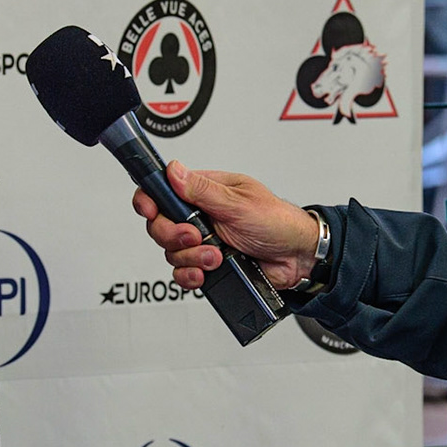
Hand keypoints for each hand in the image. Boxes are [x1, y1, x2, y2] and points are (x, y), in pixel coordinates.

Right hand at [132, 161, 321, 290]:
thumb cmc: (278, 222)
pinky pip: (182, 272)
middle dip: (173, 235)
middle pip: (160, 224)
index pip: (163, 189)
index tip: (149, 210)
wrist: (297, 258)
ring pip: (171, 252)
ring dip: (190, 257)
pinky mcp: (207, 263)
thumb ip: (204, 191)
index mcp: (206, 191)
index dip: (149, 200)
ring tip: (217, 255)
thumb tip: (174, 171)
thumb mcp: (240, 203)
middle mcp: (201, 215)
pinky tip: (205, 272)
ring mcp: (203, 240)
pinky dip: (190, 275)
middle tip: (197, 237)